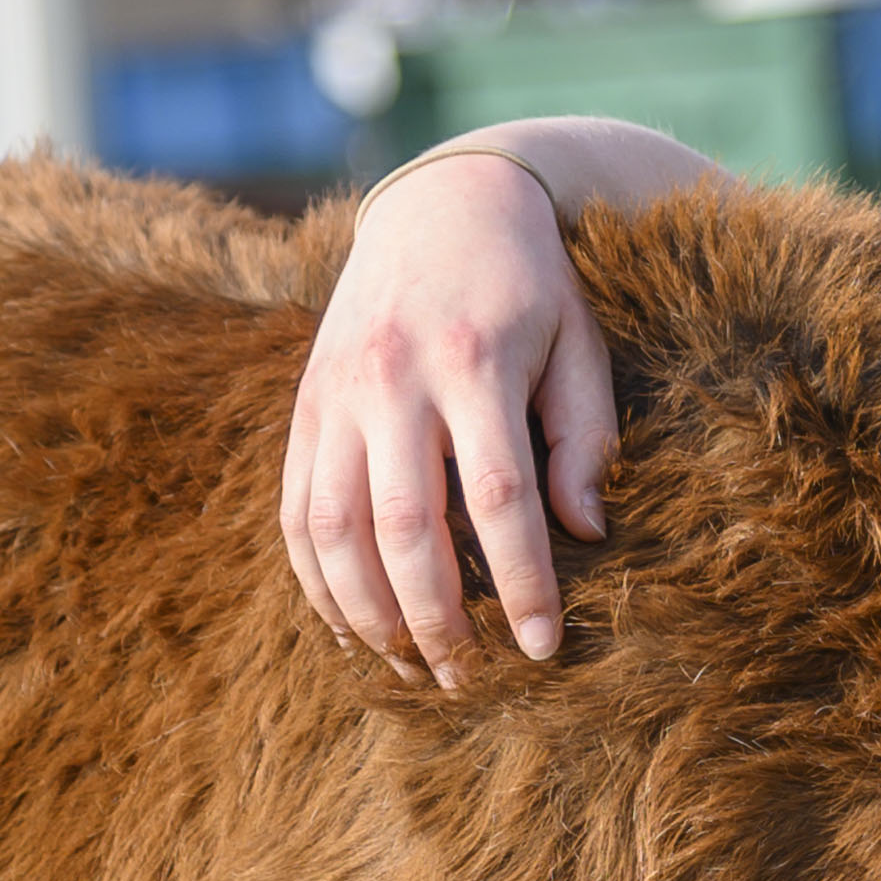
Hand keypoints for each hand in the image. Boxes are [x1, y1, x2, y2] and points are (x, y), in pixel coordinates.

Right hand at [283, 147, 617, 685]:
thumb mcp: (579, 344)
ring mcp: (336, 393)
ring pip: (334, 527)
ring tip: (413, 666)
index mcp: (473, 362)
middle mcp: (392, 378)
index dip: (518, 582)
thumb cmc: (531, 287)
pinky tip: (354, 628)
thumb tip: (584, 532)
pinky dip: (319, 581)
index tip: (542, 647)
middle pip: (404, 526)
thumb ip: (584, 437)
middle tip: (471, 680)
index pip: (497, 496)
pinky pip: (296, 510)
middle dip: (436, 618)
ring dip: (369, 613)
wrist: (444, 201)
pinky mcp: (304, 406)